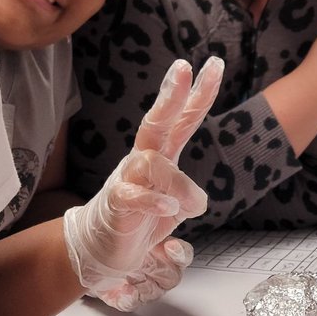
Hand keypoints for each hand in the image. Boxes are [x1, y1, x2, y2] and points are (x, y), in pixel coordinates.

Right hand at [64, 58, 222, 310]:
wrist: (101, 251)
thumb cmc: (141, 223)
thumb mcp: (174, 211)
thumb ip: (187, 199)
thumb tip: (192, 217)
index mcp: (162, 157)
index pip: (182, 120)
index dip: (199, 93)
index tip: (215, 63)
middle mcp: (143, 161)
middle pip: (157, 122)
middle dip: (171, 94)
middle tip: (183, 66)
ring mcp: (127, 180)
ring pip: (152, 163)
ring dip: (179, 185)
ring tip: (194, 207)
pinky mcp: (115, 203)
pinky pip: (133, 194)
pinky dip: (155, 201)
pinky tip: (170, 211)